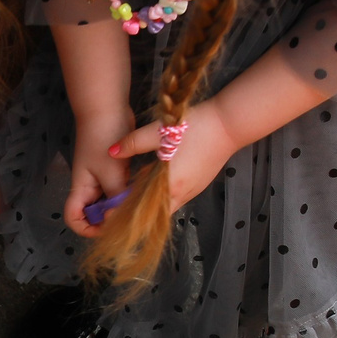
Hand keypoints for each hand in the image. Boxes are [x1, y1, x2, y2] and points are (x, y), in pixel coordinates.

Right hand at [63, 124, 132, 239]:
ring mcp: (100, 177)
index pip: (73, 218)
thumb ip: (117, 197)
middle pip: (91, 213)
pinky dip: (125, 195)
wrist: (106, 107)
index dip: (86, 229)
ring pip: (106, 202)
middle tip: (127, 221)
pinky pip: (117, 190)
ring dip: (118, 208)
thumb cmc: (102, 138)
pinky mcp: (113, 169)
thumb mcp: (111, 172)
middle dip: (106, 221)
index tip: (105, 227)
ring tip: (135, 209)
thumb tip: (124, 216)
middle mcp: (89, 186)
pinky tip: (138, 195)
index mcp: (82, 188)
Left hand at [116, 105, 233, 209]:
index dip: (123, 211)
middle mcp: (181, 193)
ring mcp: (192, 191)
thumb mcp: (159, 131)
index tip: (106, 212)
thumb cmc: (196, 126)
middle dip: (133, 212)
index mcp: (170, 184)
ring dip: (148, 204)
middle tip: (114, 208)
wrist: (230, 124)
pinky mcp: (198, 185)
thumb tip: (111, 151)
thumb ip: (133, 143)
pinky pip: (174, 198)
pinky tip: (152, 184)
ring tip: (129, 197)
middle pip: (152, 212)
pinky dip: (160, 196)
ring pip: (164, 206)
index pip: (142, 207)